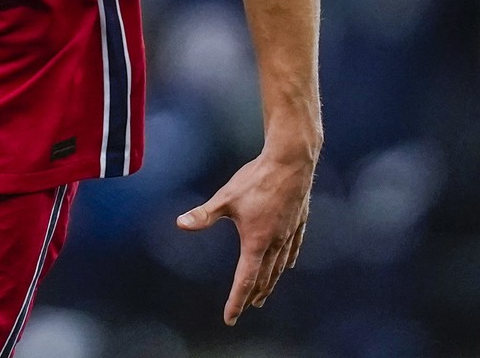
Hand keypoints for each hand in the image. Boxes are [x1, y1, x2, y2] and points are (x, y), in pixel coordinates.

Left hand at [176, 146, 314, 325]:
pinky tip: (287, 265)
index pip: (245, 279)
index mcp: (257, 242)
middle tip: (246, 308)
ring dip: (270, 282)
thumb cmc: (257, 179)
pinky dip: (287, 261)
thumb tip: (181, 224)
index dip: (237, 300)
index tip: (230, 318)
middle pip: (264, 277)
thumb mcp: (226, 198)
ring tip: (264, 293)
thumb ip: (204, 215)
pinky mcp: (298, 222)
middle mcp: (275, 242)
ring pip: (279, 266)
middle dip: (254, 294)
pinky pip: (293, 248)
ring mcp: (289, 233)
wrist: (290, 162)